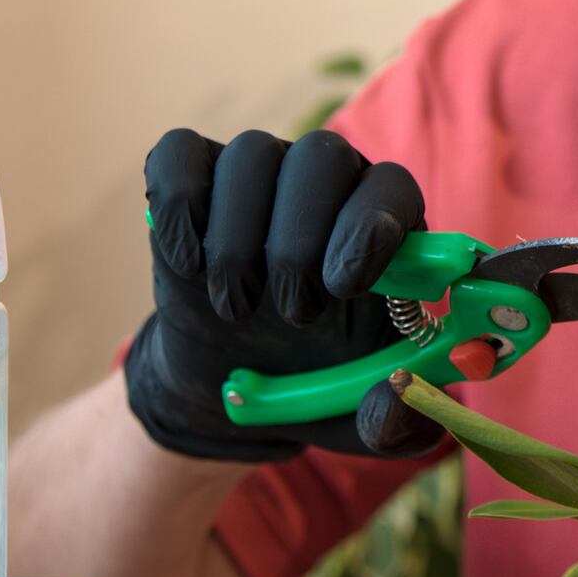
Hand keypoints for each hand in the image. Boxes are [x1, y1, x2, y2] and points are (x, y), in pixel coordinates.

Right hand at [126, 127, 445, 460]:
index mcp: (386, 226)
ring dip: (237, 241)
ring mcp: (259, 174)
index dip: (370, 227)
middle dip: (299, 242)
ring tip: (237, 308)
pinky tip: (188, 265)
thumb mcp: (363, 421)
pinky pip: (180, 153)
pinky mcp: (193, 180)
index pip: (390, 187)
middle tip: (291, 313)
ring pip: (251, 156)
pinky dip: (179, 206)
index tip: (346, 286)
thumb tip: (398, 392)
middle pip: (320, 158)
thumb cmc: (314, 384)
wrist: (231, 388)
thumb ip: (397, 423)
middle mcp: (328, 183)